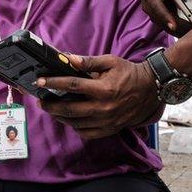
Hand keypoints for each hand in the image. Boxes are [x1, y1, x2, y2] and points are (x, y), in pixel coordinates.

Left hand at [37, 55, 163, 139]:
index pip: (72, 85)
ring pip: (76, 122)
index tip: (40, 81)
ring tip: (51, 109)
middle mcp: (104, 108)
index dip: (54, 83)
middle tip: (40, 101)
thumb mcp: (111, 62)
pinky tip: (68, 119)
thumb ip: (89, 61)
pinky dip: (74, 126)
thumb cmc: (129, 73)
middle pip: (70, 109)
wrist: (151, 90)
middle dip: (51, 105)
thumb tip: (68, 58)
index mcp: (104, 89)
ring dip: (59, 116)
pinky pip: (86, 133)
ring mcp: (107, 121)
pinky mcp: (110, 129)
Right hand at [139, 0, 191, 36]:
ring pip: (166, 26)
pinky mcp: (160, 17)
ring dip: (183, 29)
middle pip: (162, 20)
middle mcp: (148, 5)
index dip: (164, 16)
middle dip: (178, 26)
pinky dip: (183, 28)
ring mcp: (153, 13)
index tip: (174, 26)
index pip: (155, 6)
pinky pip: (171, 26)